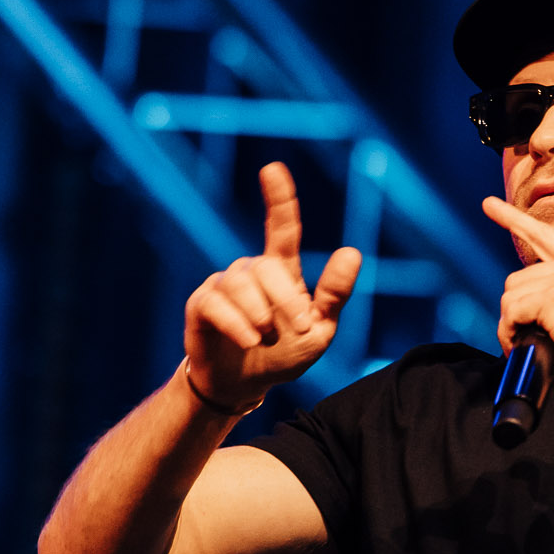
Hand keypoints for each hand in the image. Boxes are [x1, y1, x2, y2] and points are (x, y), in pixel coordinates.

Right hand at [185, 162, 360, 408]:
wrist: (244, 384)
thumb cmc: (285, 353)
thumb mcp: (321, 330)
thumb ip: (334, 295)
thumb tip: (352, 251)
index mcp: (282, 271)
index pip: (282, 228)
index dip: (278, 198)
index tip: (272, 170)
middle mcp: (251, 271)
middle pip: (268, 267)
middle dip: (287, 300)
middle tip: (301, 328)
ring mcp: (224, 285)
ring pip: (242, 284)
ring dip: (261, 315)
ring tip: (265, 338)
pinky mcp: (201, 305)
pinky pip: (217, 303)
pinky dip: (237, 323)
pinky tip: (248, 340)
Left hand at [481, 195, 553, 409]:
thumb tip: (522, 300)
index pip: (544, 236)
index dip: (514, 219)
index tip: (490, 204)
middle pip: (517, 278)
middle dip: (513, 310)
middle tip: (522, 335)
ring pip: (511, 295)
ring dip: (510, 324)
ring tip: (526, 342)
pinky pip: (512, 312)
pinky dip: (510, 333)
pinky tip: (523, 344)